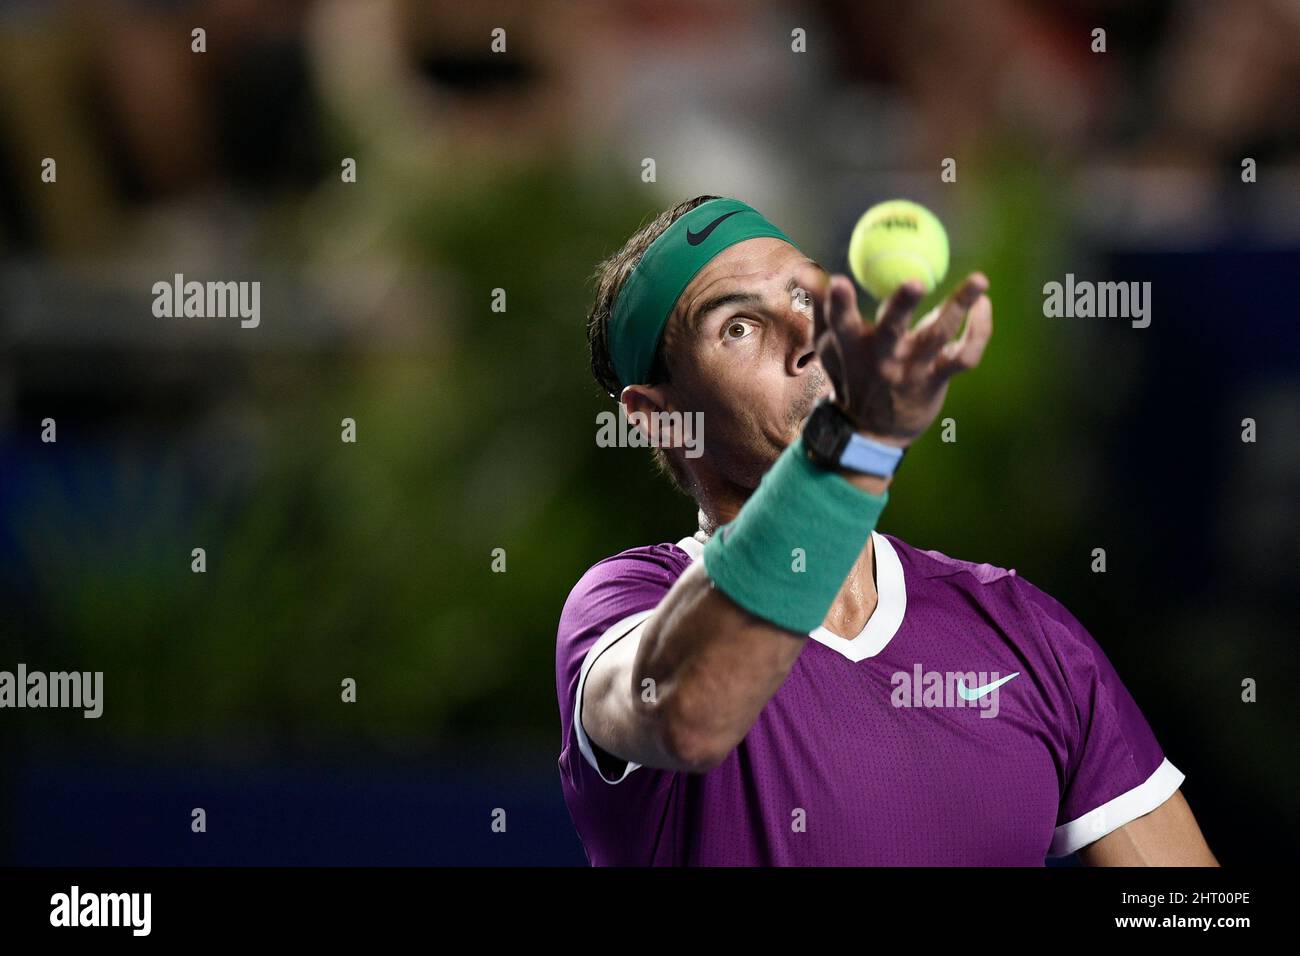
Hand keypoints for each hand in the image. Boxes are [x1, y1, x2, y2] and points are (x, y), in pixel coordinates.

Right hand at [797, 267, 992, 445]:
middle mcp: (883, 358)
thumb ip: (821, 306)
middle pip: (892, 329)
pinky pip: (965, 354)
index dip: (839, 304)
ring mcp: (912, 370)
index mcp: (853, 347)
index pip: (842, 322)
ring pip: (939, 336)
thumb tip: (805, 270)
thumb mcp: (828, 344)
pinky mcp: (937, 379)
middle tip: (915, 281)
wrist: (873, 430)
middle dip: (901, 305)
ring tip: (979, 279)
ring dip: (959, 306)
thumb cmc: (850, 374)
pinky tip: (982, 304)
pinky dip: (978, 330)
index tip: (838, 281)